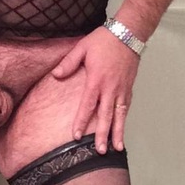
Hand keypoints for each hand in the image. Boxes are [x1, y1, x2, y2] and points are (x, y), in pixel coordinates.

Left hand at [50, 27, 139, 153]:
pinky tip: (122, 131)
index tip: (76, 136)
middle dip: (102, 135)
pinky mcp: (128, 88)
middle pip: (105, 116)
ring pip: (119, 115)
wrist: (128, 33)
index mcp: (96, 79)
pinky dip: (124, 120)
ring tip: (117, 149)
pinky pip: (126, 108)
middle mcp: (110, 88)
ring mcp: (121, 89)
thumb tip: (56, 75)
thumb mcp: (82, 48)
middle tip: (100, 151)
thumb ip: (68, 63)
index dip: (81, 121)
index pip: (87, 105)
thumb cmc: (104, 40)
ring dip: (118, 132)